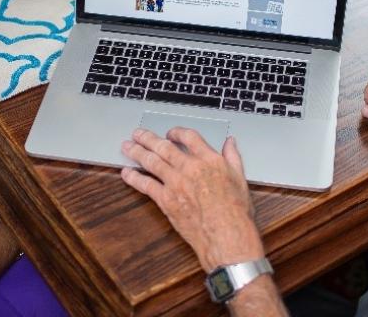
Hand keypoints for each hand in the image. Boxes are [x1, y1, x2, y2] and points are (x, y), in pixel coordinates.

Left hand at [120, 128, 264, 272]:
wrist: (226, 235)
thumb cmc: (236, 212)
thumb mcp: (240, 179)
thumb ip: (233, 157)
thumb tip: (230, 143)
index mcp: (210, 160)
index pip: (189, 137)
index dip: (177, 132)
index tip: (170, 133)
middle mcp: (190, 168)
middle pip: (164, 146)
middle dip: (148, 138)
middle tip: (138, 133)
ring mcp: (176, 183)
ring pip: (151, 161)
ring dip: (137, 152)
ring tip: (128, 147)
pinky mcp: (166, 200)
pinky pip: (146, 185)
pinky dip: (134, 177)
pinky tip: (127, 172)